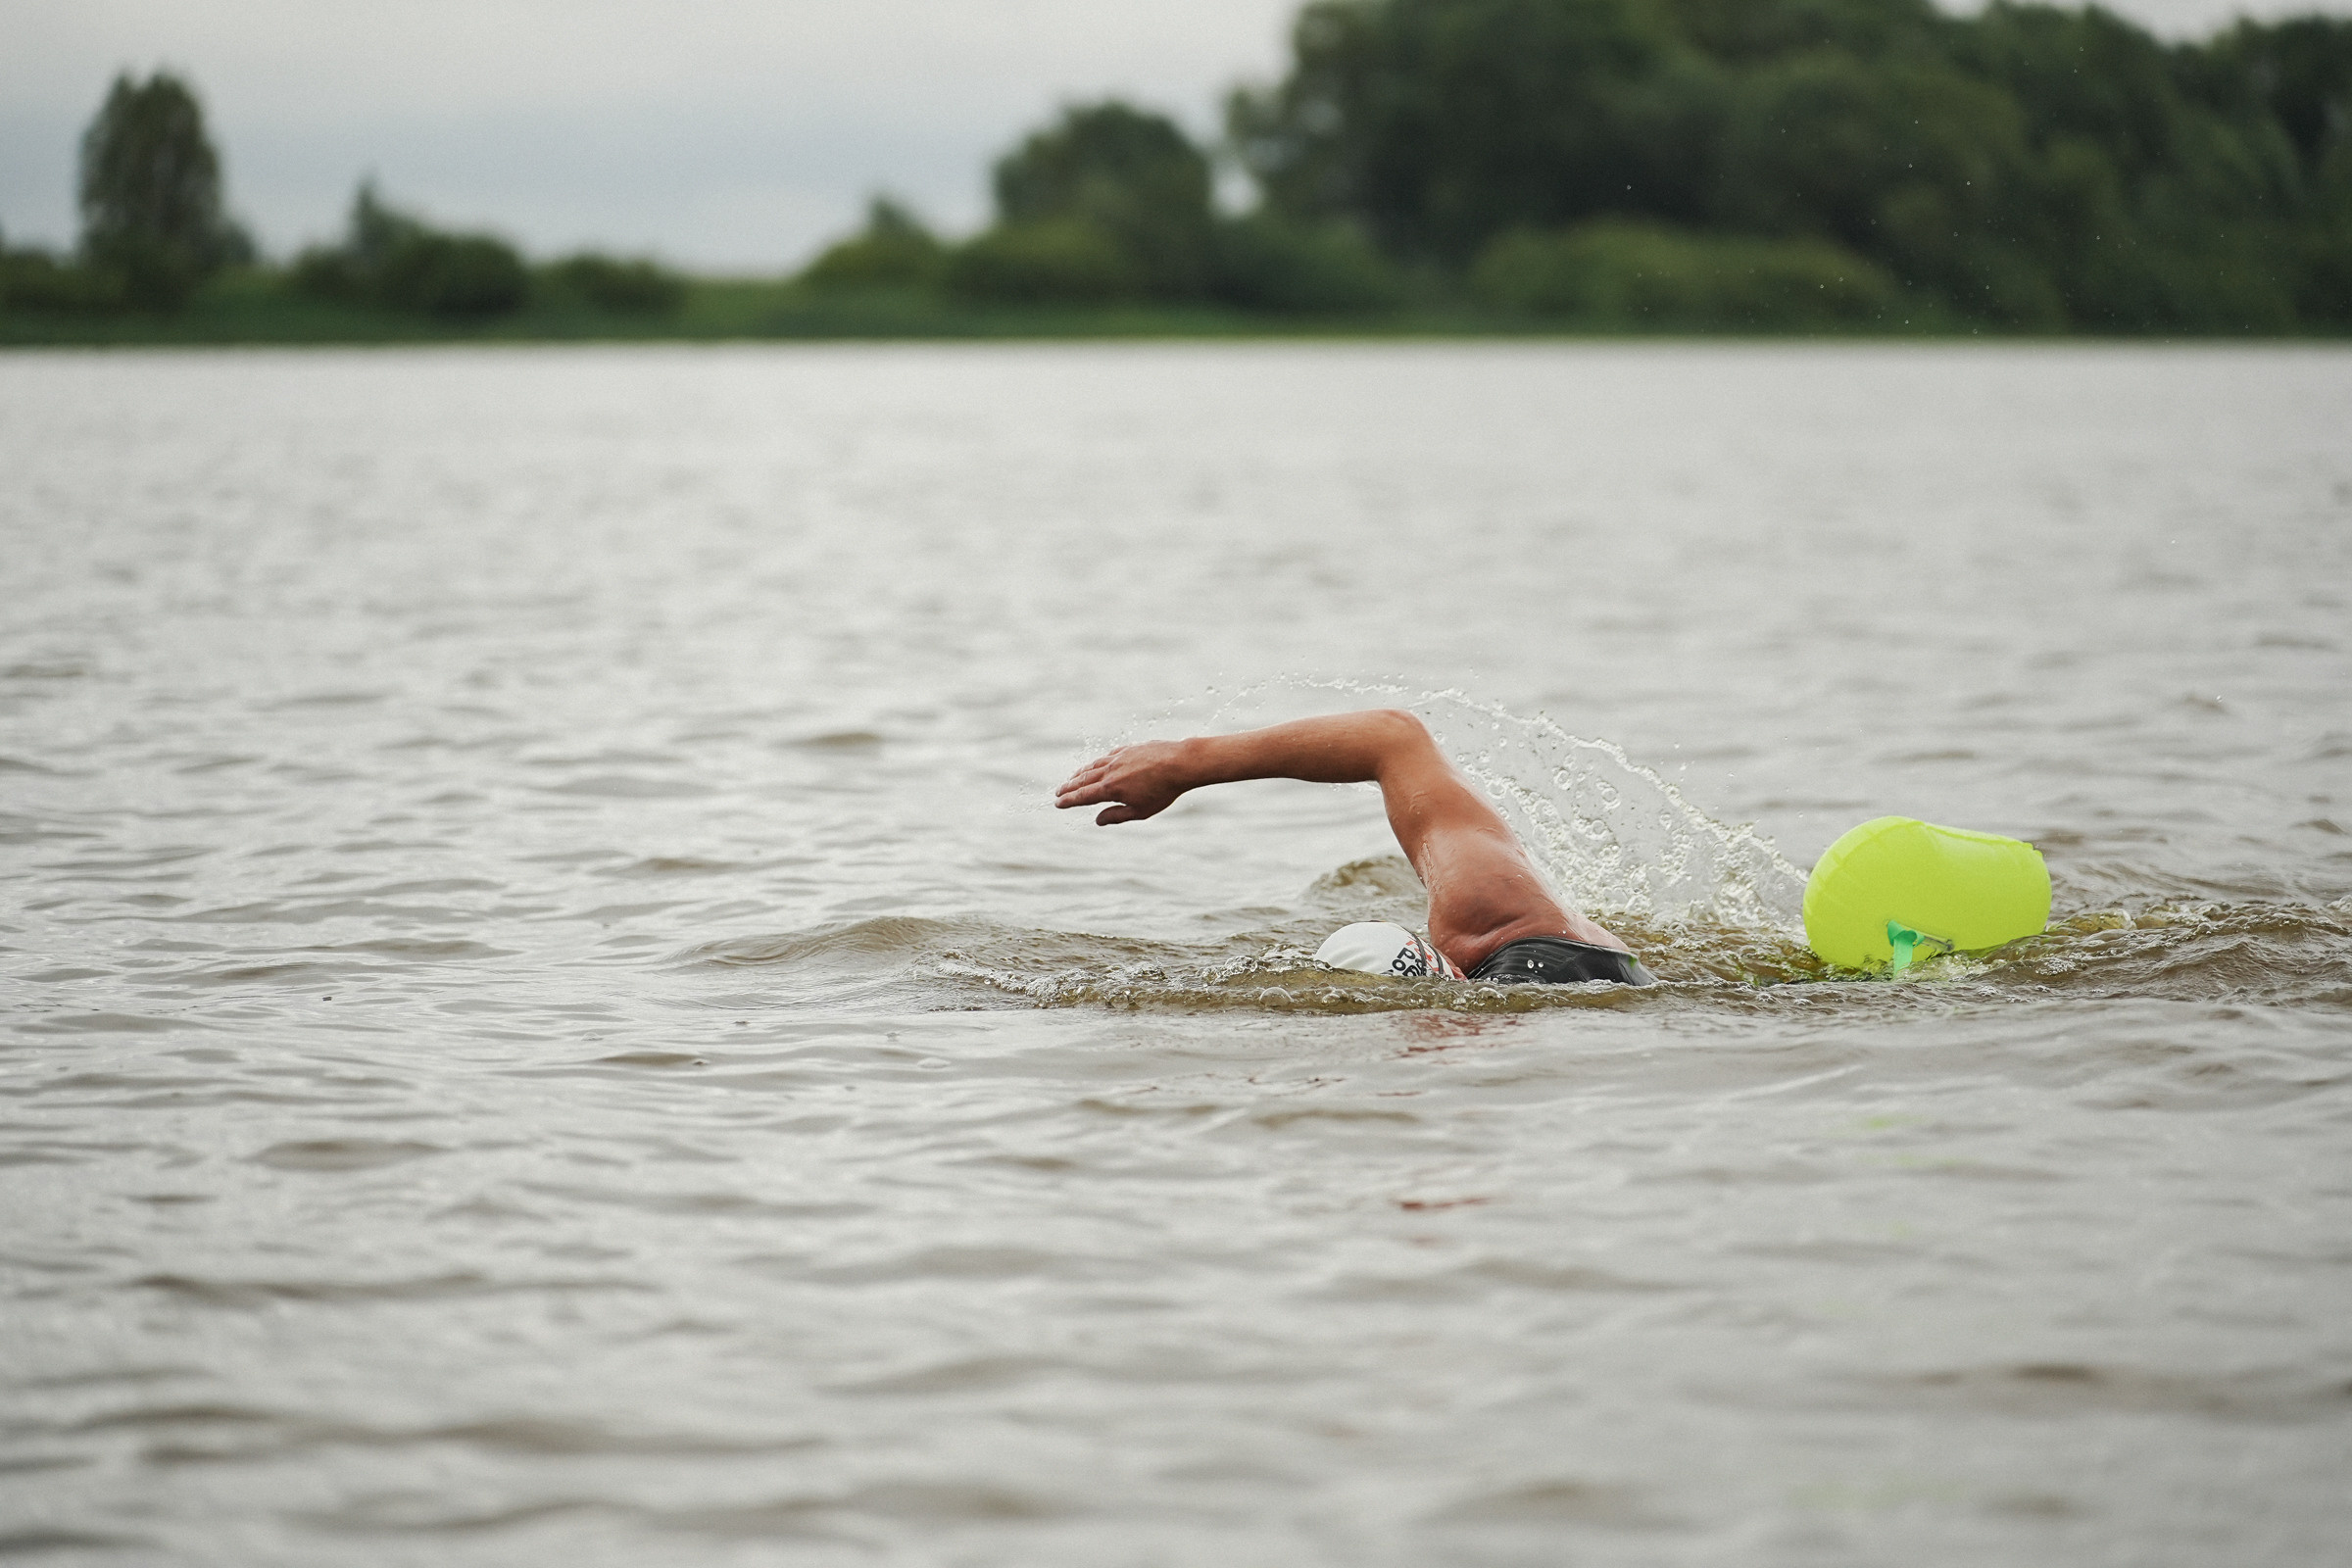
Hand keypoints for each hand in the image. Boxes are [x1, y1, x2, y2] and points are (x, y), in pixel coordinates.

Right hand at [1054, 740, 1193, 824]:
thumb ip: (1117, 816)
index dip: (1068, 800)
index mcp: (1111, 788)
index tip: (1058, 803)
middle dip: (1069, 787)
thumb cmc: (1163, 790)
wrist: (1180, 763)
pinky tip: (1097, 764)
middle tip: (1058, 792)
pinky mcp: (1129, 749)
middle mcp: (1110, 770)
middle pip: (1083, 779)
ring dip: (1080, 773)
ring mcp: (1119, 757)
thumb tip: (1098, 820)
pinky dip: (1098, 762)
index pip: (1083, 796)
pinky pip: (1107, 756)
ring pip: (1094, 765)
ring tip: (1072, 778)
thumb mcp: (1140, 810)